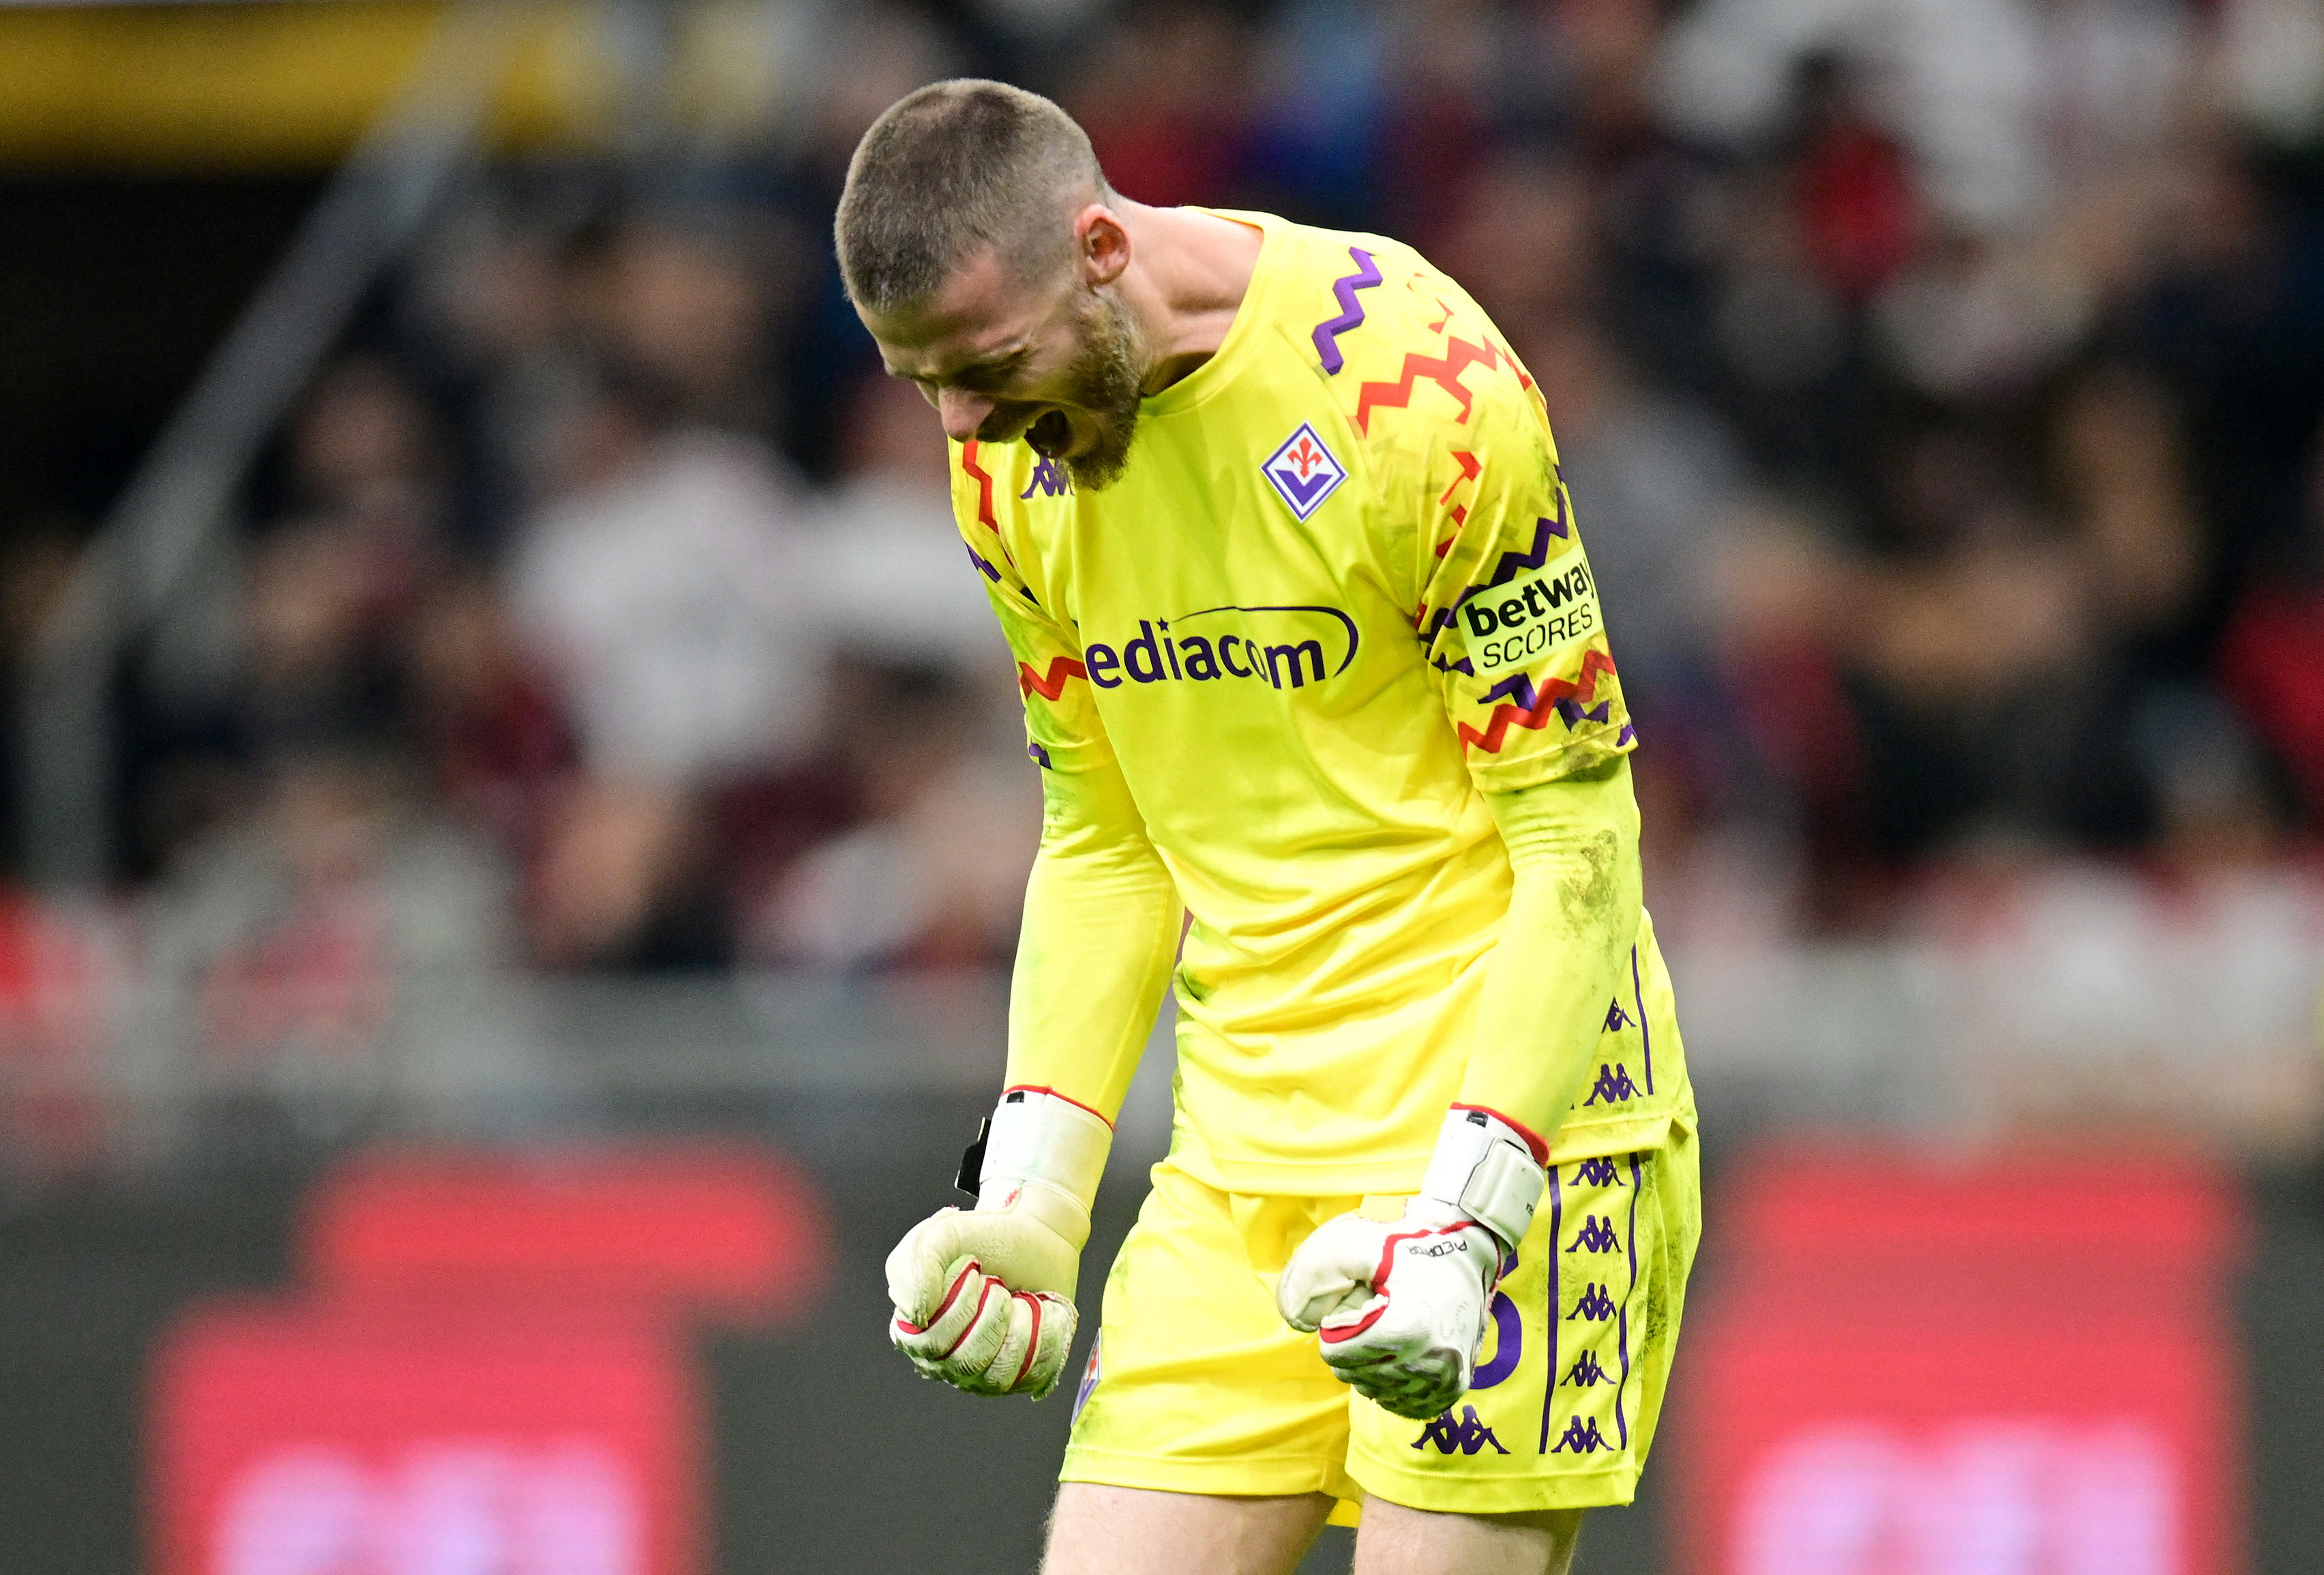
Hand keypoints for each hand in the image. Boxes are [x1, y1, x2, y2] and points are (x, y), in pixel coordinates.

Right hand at [886, 1086, 1110, 1399]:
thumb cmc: (986, 1227)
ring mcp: (988, 1371)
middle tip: (999, 1280)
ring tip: (1022, 1295)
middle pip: (967, 1364)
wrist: (1038, 1225)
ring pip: (1001, 1376)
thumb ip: (916, 1264)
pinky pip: (1037, 1379)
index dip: (956, 1312)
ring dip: (1019, 1327)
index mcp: (916, 1330)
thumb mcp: (943, 1230)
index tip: (973, 1274)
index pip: (929, 1346)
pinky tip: (1046, 1311)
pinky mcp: (1028, 1373)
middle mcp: (948, 1360)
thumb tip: (918, 1315)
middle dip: (991, 1315)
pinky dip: (1048, 1341)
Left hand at [1275, 1198, 1501, 1418]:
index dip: (1337, 1327)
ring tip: (1390, 1331)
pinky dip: (1393, 1384)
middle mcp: (1429, 1362)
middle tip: (1374, 1316)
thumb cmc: (1407, 1246)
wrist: (1469, 1252)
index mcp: (1405, 1329)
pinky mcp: (1454, 1389)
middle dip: (1351, 1347)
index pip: (1337, 1352)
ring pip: (1375, 1391)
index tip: (1359, 1305)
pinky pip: (1403, 1404)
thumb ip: (1315, 1272)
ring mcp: (1445, 1380)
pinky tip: (1401, 1356)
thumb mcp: (1355, 1244)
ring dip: (1371, 1366)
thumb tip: (1294, 1316)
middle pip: (1354, 1375)